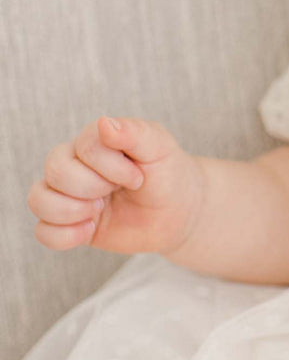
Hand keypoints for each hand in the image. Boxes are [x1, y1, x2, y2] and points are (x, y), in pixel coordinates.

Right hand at [27, 116, 204, 257]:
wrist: (179, 212)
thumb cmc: (168, 174)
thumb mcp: (160, 149)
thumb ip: (134, 133)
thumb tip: (104, 123)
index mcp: (94, 141)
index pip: (83, 148)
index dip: (112, 167)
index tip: (139, 176)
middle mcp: (74, 165)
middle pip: (55, 171)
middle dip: (93, 187)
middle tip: (120, 190)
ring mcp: (69, 195)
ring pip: (38, 199)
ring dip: (72, 211)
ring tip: (100, 211)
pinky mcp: (69, 223)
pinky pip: (43, 232)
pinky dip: (65, 236)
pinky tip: (90, 229)